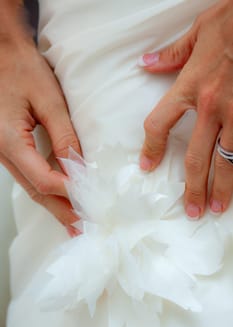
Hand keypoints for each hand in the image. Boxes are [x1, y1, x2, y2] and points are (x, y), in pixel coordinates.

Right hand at [0, 13, 80, 234]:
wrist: (1, 55)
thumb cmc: (22, 69)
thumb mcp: (48, 101)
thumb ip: (65, 136)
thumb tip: (79, 167)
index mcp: (9, 140)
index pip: (43, 179)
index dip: (68, 192)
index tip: (91, 200)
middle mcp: (2, 152)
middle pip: (35, 191)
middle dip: (61, 210)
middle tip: (81, 229)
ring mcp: (3, 152)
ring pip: (31, 186)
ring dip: (55, 204)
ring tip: (74, 221)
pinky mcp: (10, 148)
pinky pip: (29, 175)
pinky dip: (47, 189)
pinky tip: (60, 197)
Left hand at [139, 0, 232, 218]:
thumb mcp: (199, 32)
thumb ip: (171, 55)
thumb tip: (147, 63)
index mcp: (191, 87)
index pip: (159, 125)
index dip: (151, 149)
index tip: (147, 166)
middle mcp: (212, 107)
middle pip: (195, 157)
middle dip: (192, 187)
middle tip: (191, 210)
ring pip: (226, 160)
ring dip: (221, 188)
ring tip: (217, 209)